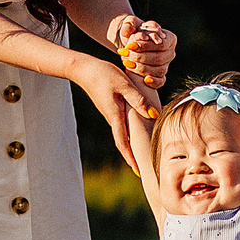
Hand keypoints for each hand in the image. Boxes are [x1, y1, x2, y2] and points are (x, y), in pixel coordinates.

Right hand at [73, 57, 159, 173]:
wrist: (84, 69)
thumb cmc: (104, 75)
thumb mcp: (124, 85)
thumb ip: (138, 100)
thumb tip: (154, 115)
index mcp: (115, 116)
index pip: (122, 142)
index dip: (130, 157)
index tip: (137, 170)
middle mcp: (112, 118)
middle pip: (123, 142)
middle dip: (132, 157)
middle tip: (143, 170)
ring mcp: (111, 114)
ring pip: (124, 133)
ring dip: (132, 145)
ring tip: (144, 155)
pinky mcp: (111, 108)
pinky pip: (123, 124)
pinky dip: (131, 132)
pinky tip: (139, 132)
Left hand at [111, 16, 177, 89]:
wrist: (130, 45)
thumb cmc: (133, 32)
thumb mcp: (131, 25)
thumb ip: (129, 23)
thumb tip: (128, 27)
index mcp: (169, 39)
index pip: (161, 44)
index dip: (146, 46)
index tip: (130, 45)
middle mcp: (171, 53)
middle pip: (159, 58)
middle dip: (141, 57)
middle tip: (126, 54)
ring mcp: (166, 65)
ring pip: (159, 70)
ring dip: (142, 68)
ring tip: (127, 63)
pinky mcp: (160, 76)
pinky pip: (161, 81)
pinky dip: (154, 82)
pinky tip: (144, 80)